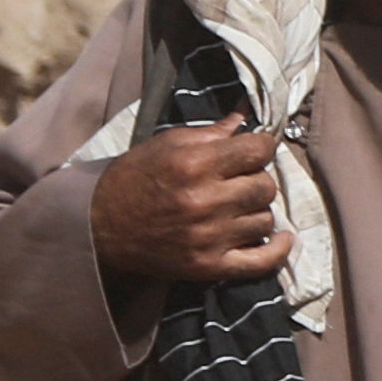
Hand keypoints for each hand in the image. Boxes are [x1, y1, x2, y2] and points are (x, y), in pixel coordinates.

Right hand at [90, 123, 286, 286]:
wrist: (100, 226)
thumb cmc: (135, 179)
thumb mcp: (166, 145)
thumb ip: (211, 133)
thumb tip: (246, 114)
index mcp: (194, 164)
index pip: (258, 149)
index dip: (260, 147)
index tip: (252, 151)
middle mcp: (204, 201)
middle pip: (265, 185)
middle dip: (255, 179)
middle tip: (237, 182)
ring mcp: (209, 237)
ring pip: (265, 219)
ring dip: (256, 212)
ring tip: (234, 208)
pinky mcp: (209, 266)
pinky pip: (263, 261)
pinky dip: (278, 250)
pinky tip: (281, 238)